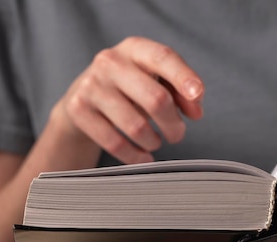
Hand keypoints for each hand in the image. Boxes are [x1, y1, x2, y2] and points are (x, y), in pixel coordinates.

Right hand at [51, 37, 203, 163]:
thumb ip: (181, 93)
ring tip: (157, 142)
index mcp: (135, 48)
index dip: (183, 77)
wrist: (82, 97)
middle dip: (173, 124)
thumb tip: (196, 112)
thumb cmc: (130, 88)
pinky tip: (143, 157)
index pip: (163, 58)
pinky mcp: (79, 109)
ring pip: (136, 126)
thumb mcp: (155, 81)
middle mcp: (111, 62)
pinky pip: (115, 143)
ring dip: (154, 142)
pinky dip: (135, 156)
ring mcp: (92, 85)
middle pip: (155, 98)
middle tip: (177, 135)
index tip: (197, 94)